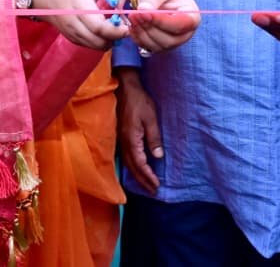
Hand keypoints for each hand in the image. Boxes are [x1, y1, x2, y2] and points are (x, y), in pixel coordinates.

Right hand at [31, 0, 129, 49]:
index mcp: (79, 7)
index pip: (98, 27)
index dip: (115, 31)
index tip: (126, 27)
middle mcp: (74, 24)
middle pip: (98, 40)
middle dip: (115, 38)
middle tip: (124, 27)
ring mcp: (72, 34)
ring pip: (95, 46)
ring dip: (109, 41)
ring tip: (115, 28)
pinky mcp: (72, 39)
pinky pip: (90, 45)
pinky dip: (100, 42)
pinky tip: (104, 31)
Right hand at [115, 70, 161, 193]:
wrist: (124, 87)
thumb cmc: (139, 101)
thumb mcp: (151, 118)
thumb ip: (154, 138)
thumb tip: (158, 157)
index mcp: (131, 139)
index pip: (140, 164)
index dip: (148, 176)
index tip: (157, 185)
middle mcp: (124, 143)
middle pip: (132, 168)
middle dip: (143, 181)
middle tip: (153, 191)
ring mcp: (120, 140)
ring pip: (127, 163)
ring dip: (137, 176)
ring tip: (146, 184)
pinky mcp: (120, 136)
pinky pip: (125, 157)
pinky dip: (131, 167)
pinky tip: (136, 169)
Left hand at [126, 0, 200, 54]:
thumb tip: (144, 9)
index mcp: (192, 16)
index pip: (180, 25)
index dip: (162, 21)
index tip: (145, 13)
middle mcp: (185, 33)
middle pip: (169, 39)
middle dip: (149, 27)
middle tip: (133, 14)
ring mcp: (173, 41)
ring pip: (157, 45)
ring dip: (141, 33)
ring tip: (132, 17)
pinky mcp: (160, 44)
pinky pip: (148, 46)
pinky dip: (137, 37)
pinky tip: (131, 25)